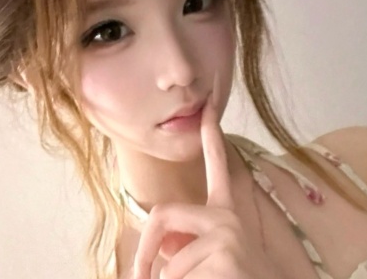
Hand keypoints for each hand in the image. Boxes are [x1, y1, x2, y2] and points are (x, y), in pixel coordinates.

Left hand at [134, 73, 284, 278]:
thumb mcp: (210, 255)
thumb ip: (186, 240)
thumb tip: (159, 251)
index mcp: (225, 212)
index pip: (216, 163)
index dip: (211, 134)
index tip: (208, 105)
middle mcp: (228, 216)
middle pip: (162, 214)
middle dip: (144, 250)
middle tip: (138, 276)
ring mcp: (227, 233)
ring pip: (168, 264)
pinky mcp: (224, 254)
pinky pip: (174, 277)